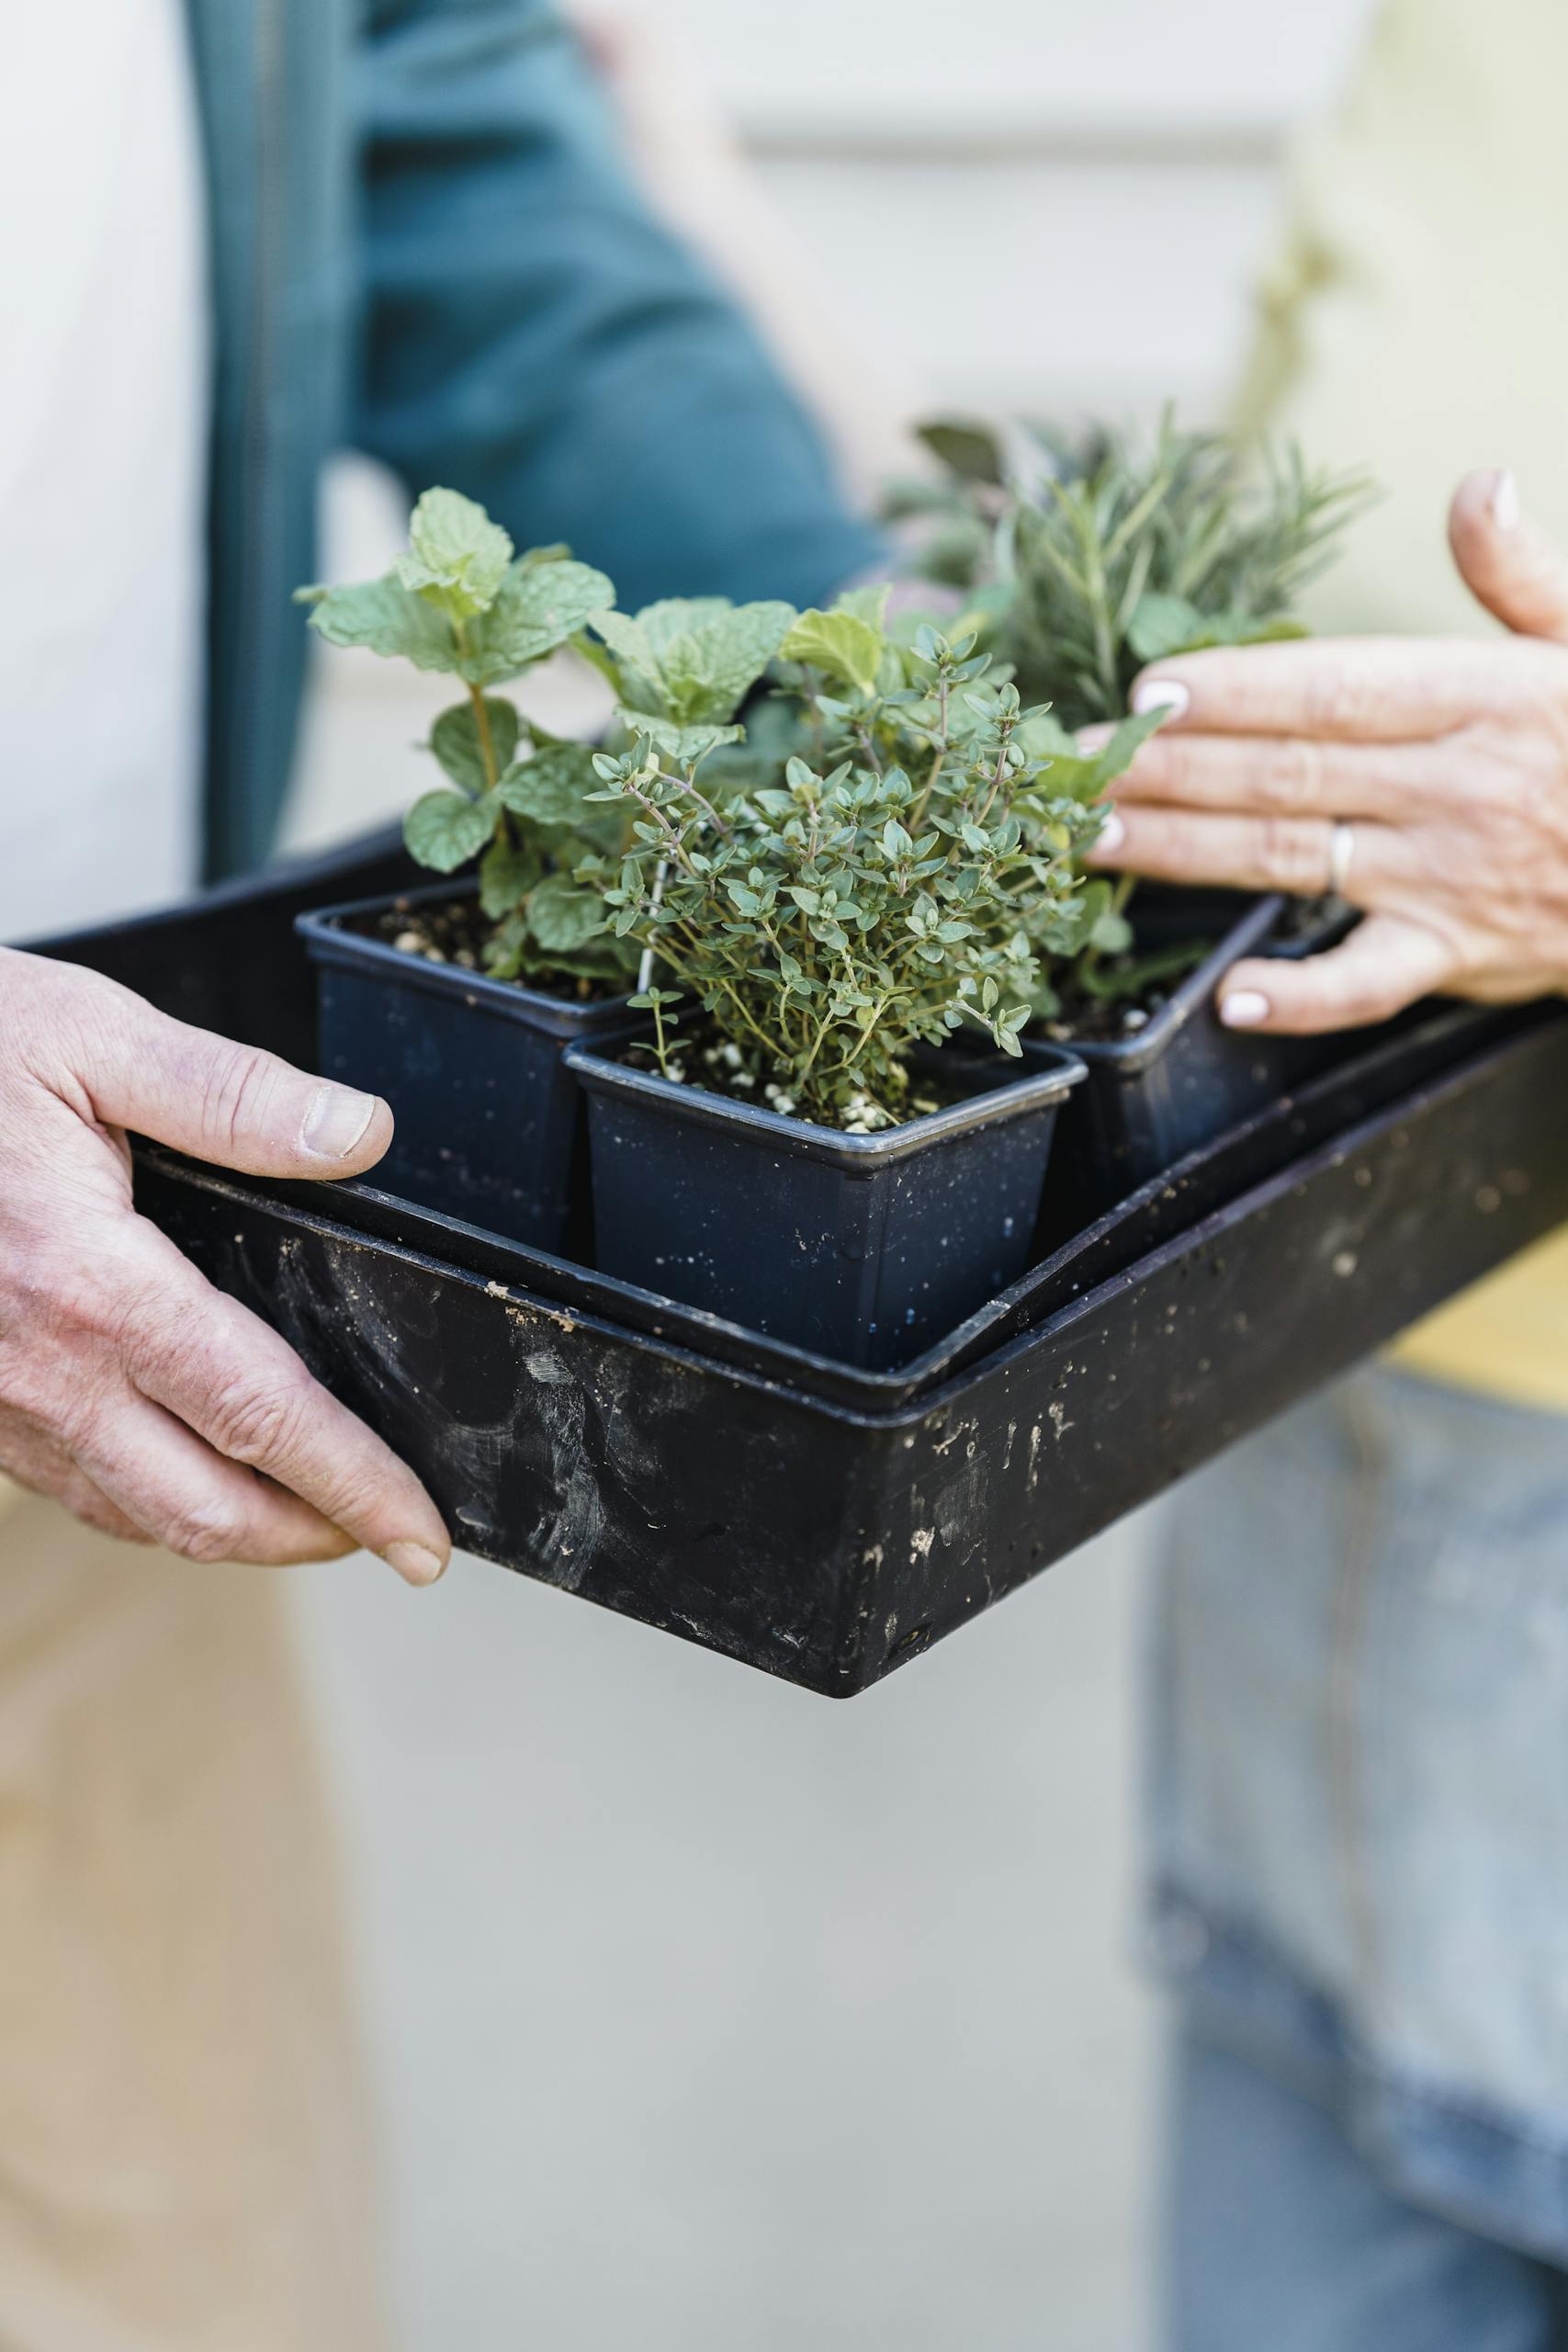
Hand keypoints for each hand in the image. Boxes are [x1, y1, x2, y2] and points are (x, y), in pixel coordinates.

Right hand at [0, 950, 449, 1581]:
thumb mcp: (86, 1037)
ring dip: (232, 1531)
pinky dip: (147, 1501)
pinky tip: (188, 1470)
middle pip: (205, 1507)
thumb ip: (231, 1094)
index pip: (264, 1418)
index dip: (357, 1486)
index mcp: (92, 1284)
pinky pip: (67, 1487)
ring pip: (132, 1513)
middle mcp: (39, 1369)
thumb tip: (357, 1132)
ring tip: (309, 1512)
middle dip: (311, 1536)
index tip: (423, 1536)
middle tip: (388, 1533)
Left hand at [1085, 468, 1567, 1032]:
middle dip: (1171, 769)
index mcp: (1485, 698)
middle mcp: (1459, 787)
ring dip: (1188, 853)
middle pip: (1289, 773)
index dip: (1238, 690)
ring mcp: (1454, 877)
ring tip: (1099, 840)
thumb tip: (1478, 488)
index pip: (1337, 689)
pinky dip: (1304, 998)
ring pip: (1298, 860)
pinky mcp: (1461, 954)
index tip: (1150, 691)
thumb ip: (1524, 574)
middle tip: (1076, 766)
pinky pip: (1372, 984)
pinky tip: (1232, 996)